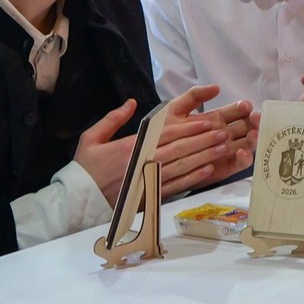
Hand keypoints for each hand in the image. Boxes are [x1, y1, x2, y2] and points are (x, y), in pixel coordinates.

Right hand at [74, 87, 255, 202]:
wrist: (79, 201)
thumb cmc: (85, 168)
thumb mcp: (91, 138)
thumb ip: (112, 119)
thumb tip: (131, 103)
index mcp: (131, 146)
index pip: (166, 134)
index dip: (189, 128)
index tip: (207, 122)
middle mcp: (143, 162)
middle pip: (180, 149)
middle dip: (204, 140)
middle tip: (224, 132)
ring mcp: (148, 179)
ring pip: (182, 166)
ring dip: (204, 156)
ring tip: (223, 148)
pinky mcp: (150, 195)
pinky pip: (176, 186)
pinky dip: (193, 178)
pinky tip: (208, 170)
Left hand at [153, 84, 257, 193]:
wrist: (156, 160)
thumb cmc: (164, 134)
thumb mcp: (176, 110)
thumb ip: (195, 96)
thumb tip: (217, 87)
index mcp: (218, 120)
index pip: (238, 112)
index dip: (243, 108)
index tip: (246, 105)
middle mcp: (226, 135)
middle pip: (247, 127)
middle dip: (254, 122)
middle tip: (255, 118)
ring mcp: (227, 152)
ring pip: (247, 144)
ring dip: (253, 139)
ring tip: (253, 134)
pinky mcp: (225, 168)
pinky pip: (239, 164)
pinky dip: (244, 159)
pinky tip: (242, 152)